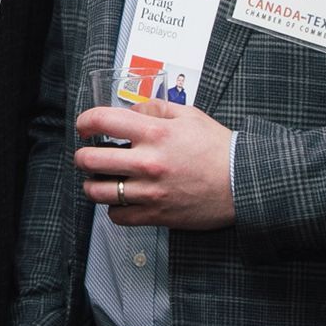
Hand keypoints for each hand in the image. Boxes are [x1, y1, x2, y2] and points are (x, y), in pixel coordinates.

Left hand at [73, 98, 235, 230]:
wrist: (244, 182)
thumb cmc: (219, 148)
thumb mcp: (189, 116)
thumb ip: (155, 108)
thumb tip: (131, 109)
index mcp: (155, 132)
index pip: (101, 120)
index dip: (84, 122)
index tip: (84, 127)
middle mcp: (148, 162)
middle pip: (90, 159)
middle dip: (82, 156)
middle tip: (86, 156)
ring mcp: (150, 191)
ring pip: (98, 192)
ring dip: (92, 184)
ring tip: (99, 180)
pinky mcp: (156, 215)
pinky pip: (118, 216)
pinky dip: (114, 208)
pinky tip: (121, 200)